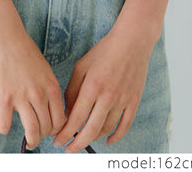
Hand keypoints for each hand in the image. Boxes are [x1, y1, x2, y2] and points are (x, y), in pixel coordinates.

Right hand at [0, 25, 65, 149]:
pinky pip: (6, 124)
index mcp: (52, 87)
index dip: (56, 130)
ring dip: (31, 140)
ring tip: (29, 141)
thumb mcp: (44, 69)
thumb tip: (49, 107)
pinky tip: (4, 126)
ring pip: (32, 131)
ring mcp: (22, 97)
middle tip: (38, 135)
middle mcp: (39, 95)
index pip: (60, 120)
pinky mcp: (4, 98)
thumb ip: (48, 88)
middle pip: (47, 128)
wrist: (5, 36)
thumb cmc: (24, 49)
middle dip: (44, 135)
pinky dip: (5, 129)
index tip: (50, 131)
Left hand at [53, 25, 154, 151]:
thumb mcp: (82, 66)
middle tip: (68, 149)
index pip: (76, 118)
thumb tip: (68, 111)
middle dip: (77, 143)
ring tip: (83, 140)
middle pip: (91, 130)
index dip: (65, 133)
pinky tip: (108, 140)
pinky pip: (125, 126)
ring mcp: (122, 101)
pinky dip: (116, 137)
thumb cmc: (104, 51)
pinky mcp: (133, 102)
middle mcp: (108, 97)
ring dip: (93, 139)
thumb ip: (73, 89)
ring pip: (106, 129)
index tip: (58, 140)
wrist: (131, 43)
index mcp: (92, 86)